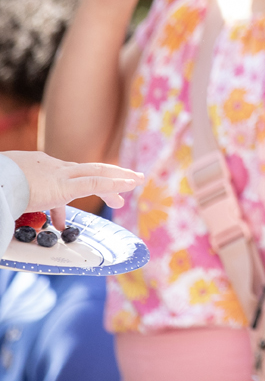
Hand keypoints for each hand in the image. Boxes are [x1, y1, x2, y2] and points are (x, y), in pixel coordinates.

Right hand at [4, 152, 142, 229]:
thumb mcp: (7, 190)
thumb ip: (15, 199)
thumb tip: (6, 213)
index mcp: (39, 167)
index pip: (65, 175)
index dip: (78, 184)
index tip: (85, 196)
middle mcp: (53, 167)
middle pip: (87, 169)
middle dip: (109, 174)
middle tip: (126, 181)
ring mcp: (59, 175)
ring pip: (97, 172)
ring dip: (119, 177)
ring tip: (136, 181)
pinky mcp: (62, 187)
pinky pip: (95, 183)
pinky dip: (114, 184)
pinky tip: (129, 186)